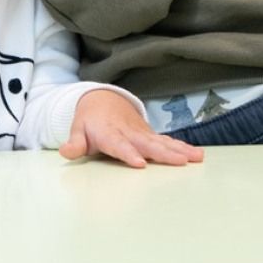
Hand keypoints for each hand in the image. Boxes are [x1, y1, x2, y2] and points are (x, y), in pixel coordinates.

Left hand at [59, 90, 204, 167]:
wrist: (103, 99)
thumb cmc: (89, 120)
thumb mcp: (78, 131)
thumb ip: (75, 144)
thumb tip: (66, 152)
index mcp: (110, 134)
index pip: (119, 145)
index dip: (129, 153)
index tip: (140, 163)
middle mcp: (130, 133)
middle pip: (148, 144)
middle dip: (165, 153)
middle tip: (182, 162)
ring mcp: (142, 133)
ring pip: (163, 142)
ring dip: (180, 150)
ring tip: (197, 157)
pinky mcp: (150, 134)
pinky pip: (168, 141)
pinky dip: (182, 146)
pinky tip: (196, 153)